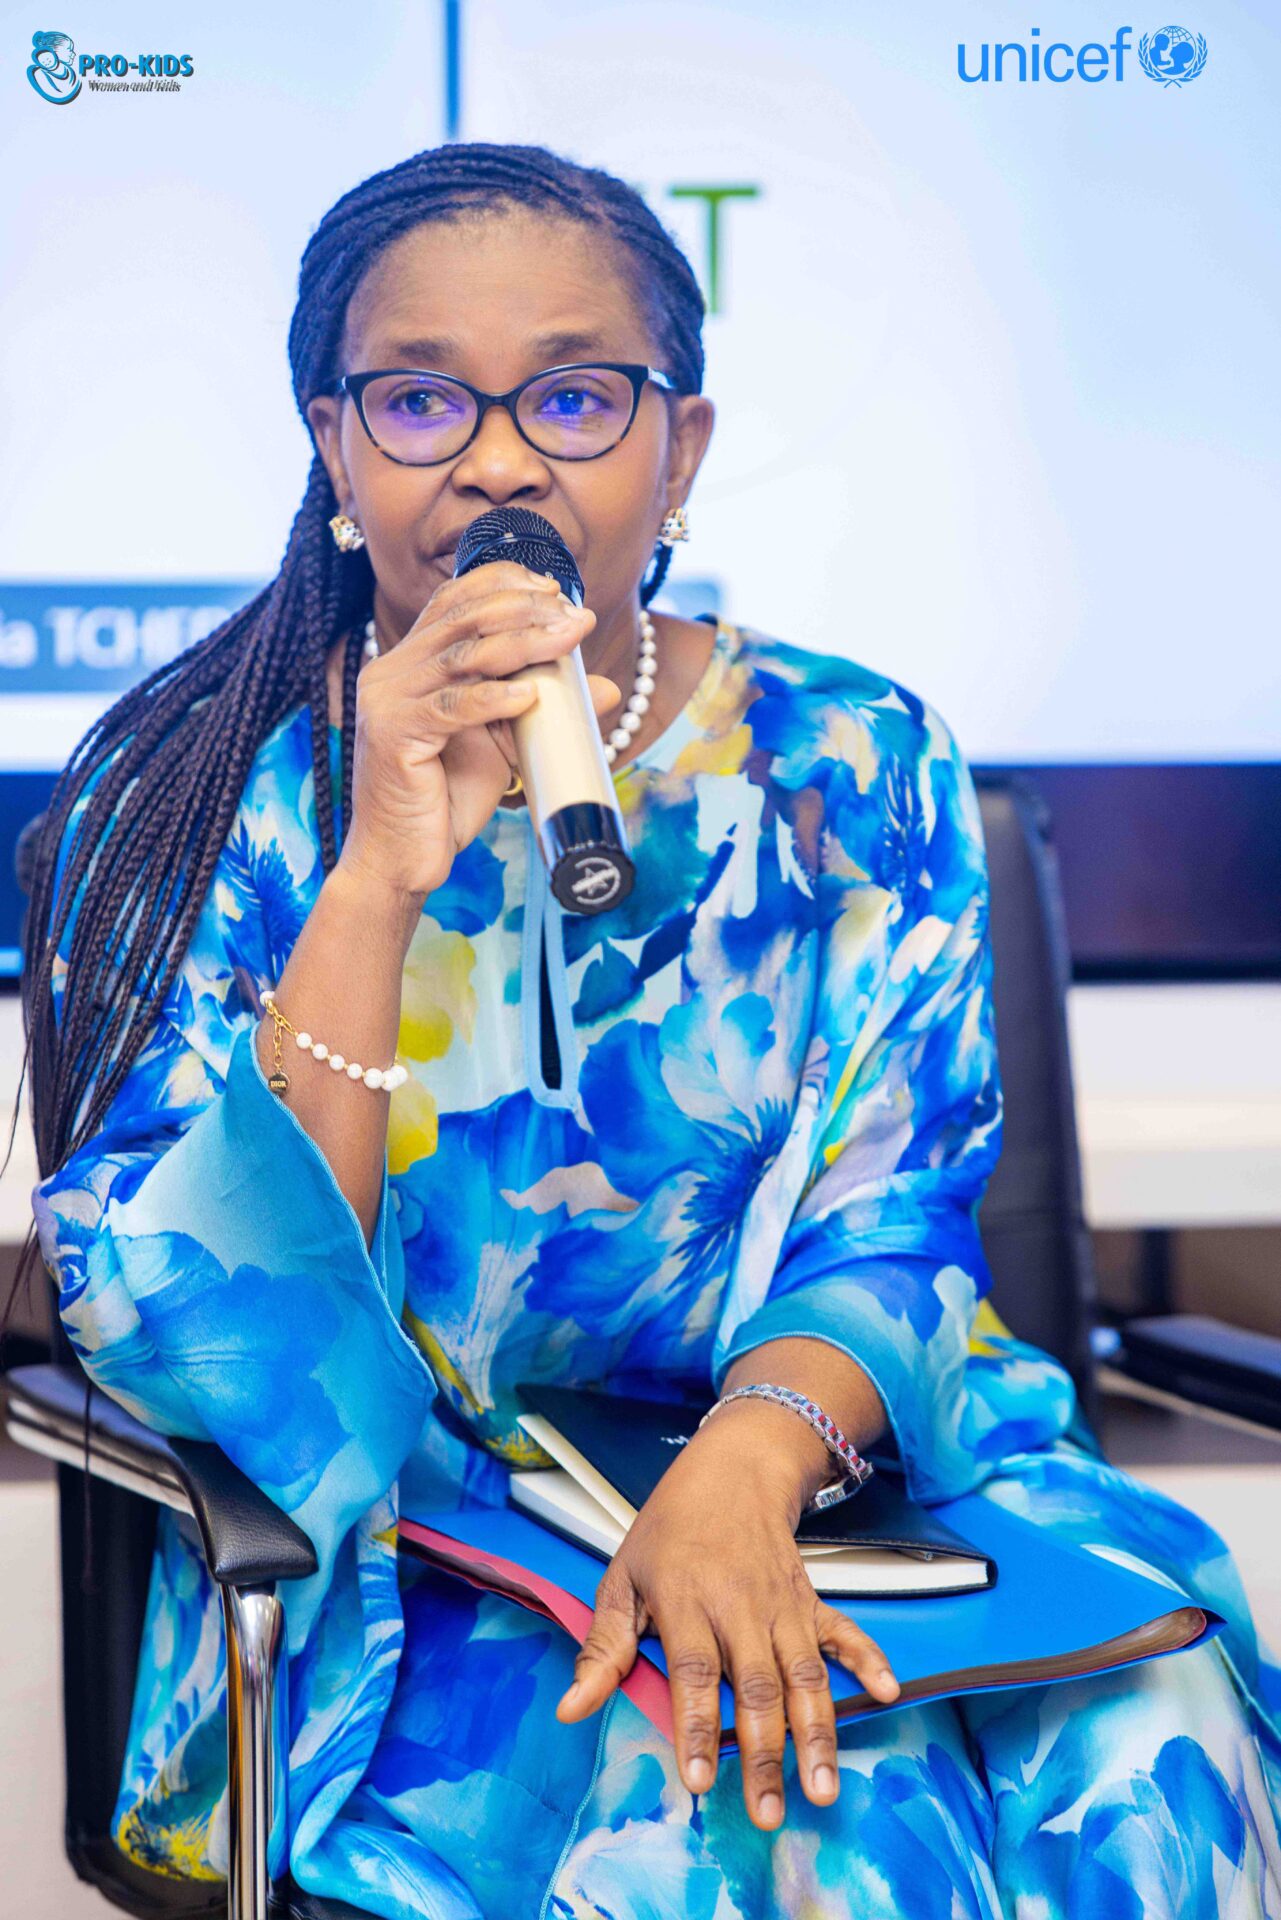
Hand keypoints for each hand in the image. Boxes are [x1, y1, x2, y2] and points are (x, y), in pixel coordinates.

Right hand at [337, 561, 620, 904]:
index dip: (504, 584)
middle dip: (526, 610)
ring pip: (463, 657)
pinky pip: (452, 708)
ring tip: (568, 640)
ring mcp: (387, 700)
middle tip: (576, 617)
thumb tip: (606, 689)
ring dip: (524, 643)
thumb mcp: (502, 744)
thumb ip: (540, 708)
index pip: (454, 600)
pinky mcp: (393, 735)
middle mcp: (391, 671)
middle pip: (463, 619)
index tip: (556, 589)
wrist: (403, 858)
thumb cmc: (446, 799)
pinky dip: (494, 699)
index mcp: (409, 661)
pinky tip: (529, 696)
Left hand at [554, 1408, 899, 1829]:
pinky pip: (844, 1633)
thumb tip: (570, 1709)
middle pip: (756, 1686)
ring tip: (822, 1788)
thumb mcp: (622, 1579)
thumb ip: (602, 1648)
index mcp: (686, 1600)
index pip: (693, 1672)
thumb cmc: (669, 1531)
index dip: (697, 1727)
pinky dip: (868, 1660)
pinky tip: (887, 1693)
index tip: (700, 1781)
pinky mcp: (810, 1600)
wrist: (730, 1472)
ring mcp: (782, 1605)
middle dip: (764, 1754)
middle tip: (768, 1813)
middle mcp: (740, 1606)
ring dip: (816, 1733)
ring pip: (803, 1675)